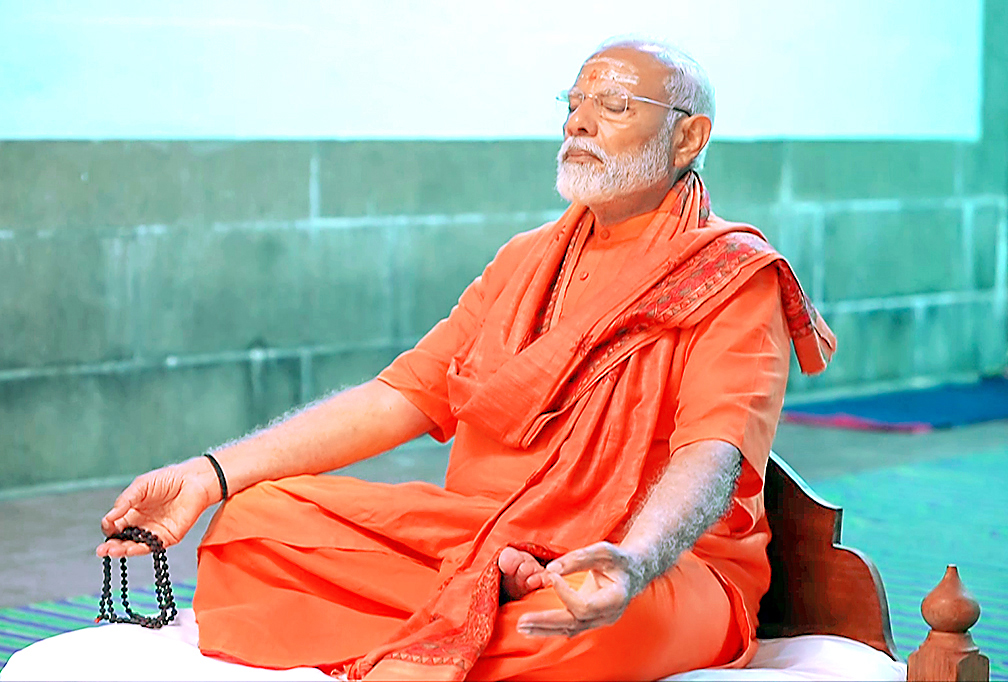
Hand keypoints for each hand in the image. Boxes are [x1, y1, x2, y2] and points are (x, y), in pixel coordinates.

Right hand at [96, 457, 218, 557]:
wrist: (193, 481)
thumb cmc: (168, 479)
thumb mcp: (141, 486)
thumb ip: (124, 501)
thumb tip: (108, 518)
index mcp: (133, 511)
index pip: (115, 525)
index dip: (109, 527)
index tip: (106, 526)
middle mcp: (141, 524)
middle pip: (122, 539)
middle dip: (110, 545)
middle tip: (102, 550)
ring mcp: (153, 532)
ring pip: (133, 546)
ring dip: (121, 550)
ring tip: (110, 551)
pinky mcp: (167, 537)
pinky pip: (150, 546)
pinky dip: (138, 549)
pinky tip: (129, 550)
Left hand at [515, 541, 645, 637]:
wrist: (633, 572)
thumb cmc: (618, 560)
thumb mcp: (602, 551)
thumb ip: (577, 559)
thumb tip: (550, 569)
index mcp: (615, 600)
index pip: (584, 606)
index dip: (565, 593)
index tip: (551, 575)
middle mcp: (607, 616)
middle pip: (573, 625)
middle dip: (546, 623)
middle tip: (522, 621)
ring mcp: (599, 622)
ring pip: (569, 630)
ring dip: (543, 629)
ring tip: (521, 626)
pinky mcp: (589, 621)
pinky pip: (568, 628)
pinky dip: (549, 627)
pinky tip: (532, 627)